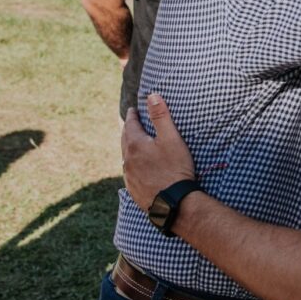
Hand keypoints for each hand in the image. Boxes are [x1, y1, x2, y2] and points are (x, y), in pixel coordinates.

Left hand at [121, 93, 196, 212]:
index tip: (133, 110)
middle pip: (125, 140)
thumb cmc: (175, 169)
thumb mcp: (171, 138)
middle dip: (128, 130)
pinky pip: (130, 172)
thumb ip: (160, 116)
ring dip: (129, 148)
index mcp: (135, 145)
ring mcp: (129, 176)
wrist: (174, 203)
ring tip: (135, 144)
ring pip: (126, 157)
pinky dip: (133, 165)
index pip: (130, 124)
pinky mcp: (134, 190)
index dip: (132, 115)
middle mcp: (128, 160)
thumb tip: (151, 96)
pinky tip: (139, 168)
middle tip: (131, 123)